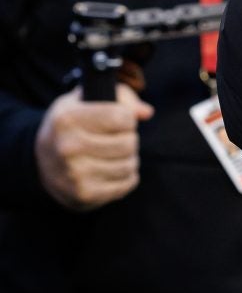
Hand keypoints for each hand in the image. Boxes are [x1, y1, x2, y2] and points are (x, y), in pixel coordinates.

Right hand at [35, 85, 153, 210]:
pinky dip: (127, 177)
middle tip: (116, 139)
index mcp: (67, 119)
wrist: (44, 163)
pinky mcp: (84, 194)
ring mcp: (74, 173)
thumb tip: (146, 112)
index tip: (118, 119)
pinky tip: (112, 170)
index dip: (128, 118)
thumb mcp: (87, 100)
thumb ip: (121, 98)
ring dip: (129, 159)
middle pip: (129, 143)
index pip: (123, 117)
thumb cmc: (75, 125)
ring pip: (130, 164)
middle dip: (129, 139)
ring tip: (114, 155)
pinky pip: (127, 183)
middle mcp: (67, 147)